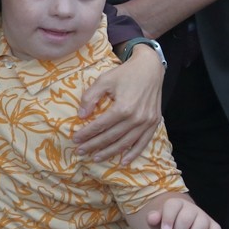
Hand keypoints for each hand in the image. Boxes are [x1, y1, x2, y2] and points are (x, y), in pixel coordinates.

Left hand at [73, 44, 163, 163]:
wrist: (150, 68)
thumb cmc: (125, 73)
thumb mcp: (104, 80)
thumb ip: (90, 97)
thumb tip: (81, 116)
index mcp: (123, 107)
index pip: (100, 125)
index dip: (86, 134)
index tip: (75, 139)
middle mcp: (136, 118)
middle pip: (110, 137)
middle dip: (93, 145)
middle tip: (80, 151)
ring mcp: (146, 122)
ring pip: (125, 143)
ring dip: (110, 152)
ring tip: (96, 158)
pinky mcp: (154, 122)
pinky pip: (143, 142)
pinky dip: (133, 153)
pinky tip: (123, 161)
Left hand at [147, 200, 221, 228]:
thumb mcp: (156, 227)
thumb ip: (153, 221)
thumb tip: (152, 217)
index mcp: (175, 204)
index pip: (173, 205)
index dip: (168, 217)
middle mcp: (191, 208)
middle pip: (187, 217)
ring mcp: (203, 217)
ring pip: (202, 224)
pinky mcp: (213, 227)